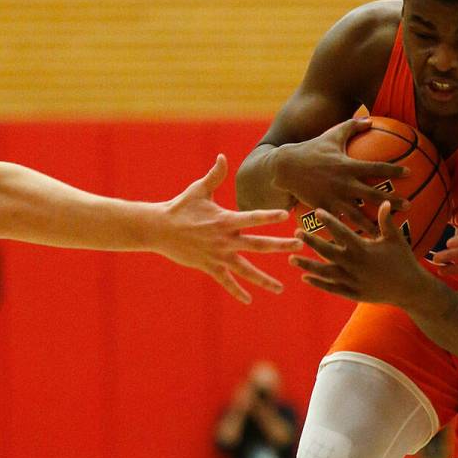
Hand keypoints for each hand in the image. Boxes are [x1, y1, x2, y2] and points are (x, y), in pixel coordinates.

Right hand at [156, 155, 294, 303]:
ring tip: (280, 288)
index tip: (286, 215)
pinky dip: (237, 291)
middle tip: (299, 246)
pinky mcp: (209, 267)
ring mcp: (219, 255)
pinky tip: (249, 300)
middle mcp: (225, 240)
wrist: (158, 228)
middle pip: (259, 245)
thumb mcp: (198, 190)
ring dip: (265, 280)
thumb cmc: (180, 207)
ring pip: (246, 270)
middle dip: (280, 246)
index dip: (269, 216)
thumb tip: (222, 157)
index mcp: (226, 220)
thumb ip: (215, 176)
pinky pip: (226, 282)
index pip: (252, 217)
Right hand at [271, 119, 409, 232]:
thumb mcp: (332, 135)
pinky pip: (339, 223)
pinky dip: (349, 233)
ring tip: (387, 233)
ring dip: (374, 224)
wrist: (285, 168)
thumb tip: (370, 119)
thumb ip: (352, 126)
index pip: (376, 167)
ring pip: (358, 215)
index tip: (410, 174)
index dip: (394, 170)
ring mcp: (333, 198)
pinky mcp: (324, 209)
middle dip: (392, 201)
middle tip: (409, 206)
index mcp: (348, 165)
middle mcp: (343, 183)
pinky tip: (359, 242)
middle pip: (373, 194)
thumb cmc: (311, 149)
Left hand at [287, 201, 427, 305]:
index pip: (342, 232)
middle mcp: (355, 265)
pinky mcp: (353, 293)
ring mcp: (353, 281)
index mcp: (364, 249)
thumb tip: (385, 201)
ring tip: (292, 258)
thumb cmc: (404, 261)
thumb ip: (386, 221)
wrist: (410, 289)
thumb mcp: (395, 239)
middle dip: (311, 242)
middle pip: (327, 251)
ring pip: (325, 272)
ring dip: (307, 265)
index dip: (329, 220)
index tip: (317, 211)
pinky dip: (318, 283)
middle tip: (296, 233)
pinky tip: (305, 277)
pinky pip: (332, 288)